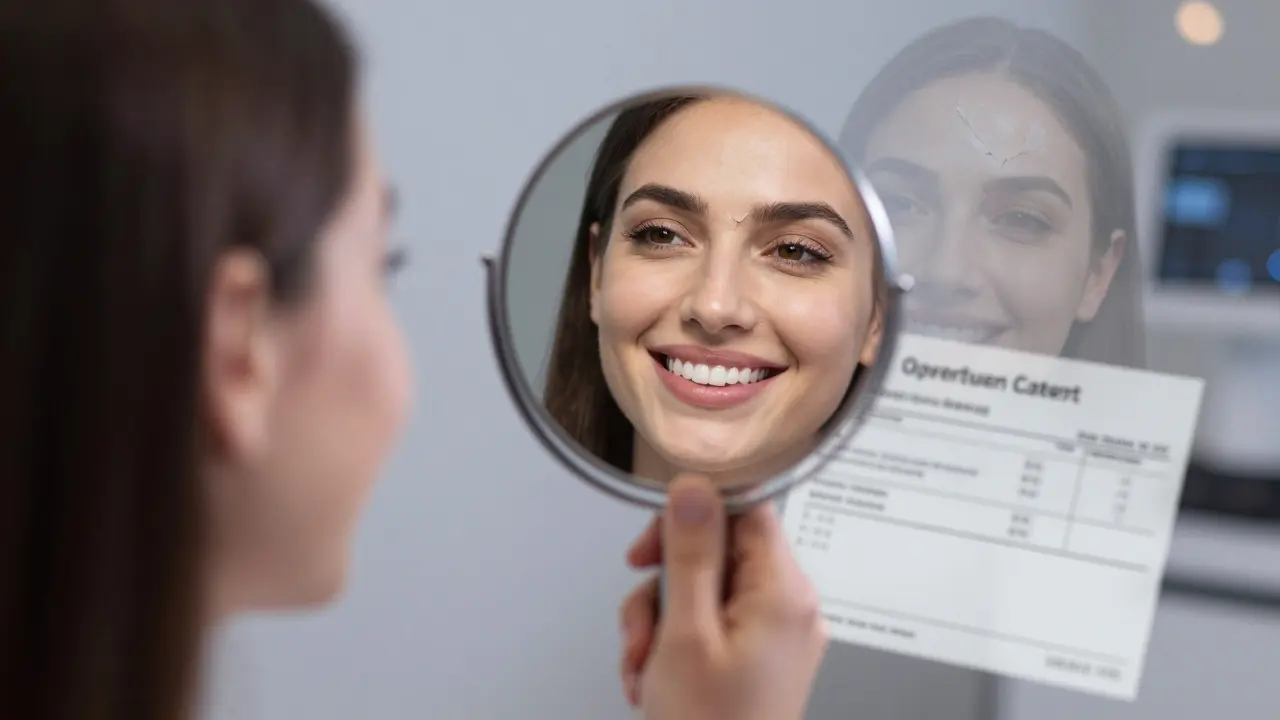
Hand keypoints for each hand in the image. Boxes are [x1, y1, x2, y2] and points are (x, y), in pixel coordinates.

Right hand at [618, 475, 827, 719]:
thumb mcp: (686, 633)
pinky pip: (710, 625)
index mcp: (784, 591)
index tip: (654, 545)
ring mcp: (775, 636)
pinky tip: (654, 680)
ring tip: (645, 667)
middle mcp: (790, 607)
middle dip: (665, 587)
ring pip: (703, 591)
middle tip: (643, 626)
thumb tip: (693, 486)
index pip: (746, 508)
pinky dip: (674, 645)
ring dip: (660, 623)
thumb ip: (690, 553)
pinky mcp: (758, 660)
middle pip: (717, 553)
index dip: (693, 515)